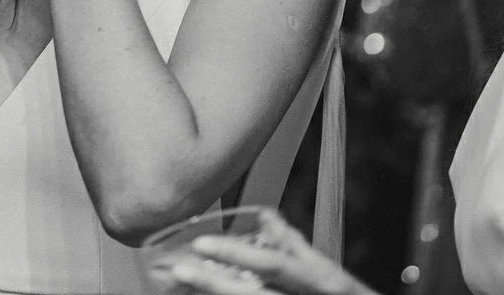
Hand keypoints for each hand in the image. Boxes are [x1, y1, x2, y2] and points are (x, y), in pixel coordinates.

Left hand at [164, 209, 380, 294]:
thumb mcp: (326, 272)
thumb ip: (293, 244)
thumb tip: (264, 216)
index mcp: (317, 280)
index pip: (271, 264)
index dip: (235, 254)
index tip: (201, 243)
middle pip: (248, 293)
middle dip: (210, 282)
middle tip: (177, 268)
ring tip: (177, 284)